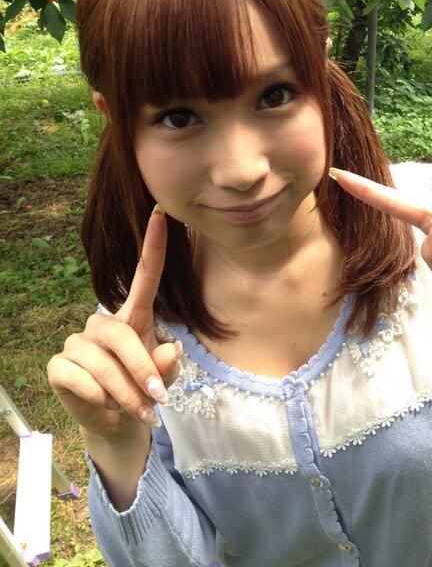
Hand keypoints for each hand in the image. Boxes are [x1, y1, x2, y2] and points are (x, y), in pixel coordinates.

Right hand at [47, 207, 180, 438]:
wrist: (116, 421)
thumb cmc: (143, 389)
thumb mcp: (163, 378)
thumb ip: (166, 365)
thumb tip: (169, 351)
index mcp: (133, 316)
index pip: (144, 276)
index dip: (153, 245)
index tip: (162, 214)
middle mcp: (102, 323)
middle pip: (119, 334)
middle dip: (140, 370)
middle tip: (157, 401)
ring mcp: (77, 342)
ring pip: (102, 363)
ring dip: (125, 393)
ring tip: (139, 411)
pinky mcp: (59, 365)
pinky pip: (80, 378)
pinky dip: (99, 398)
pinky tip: (106, 406)